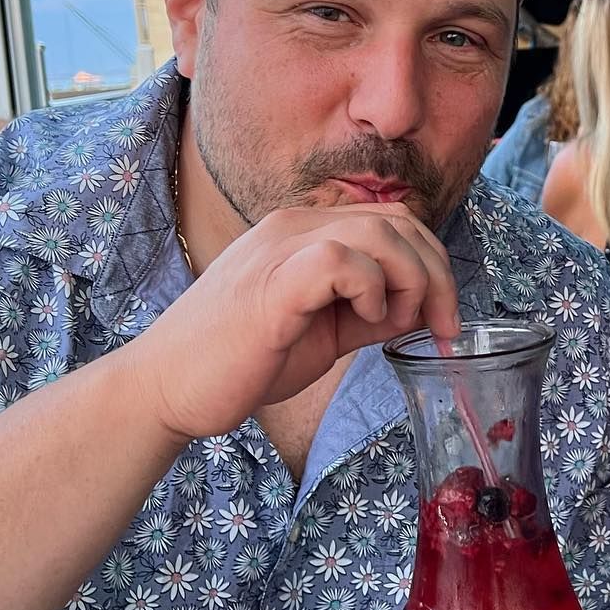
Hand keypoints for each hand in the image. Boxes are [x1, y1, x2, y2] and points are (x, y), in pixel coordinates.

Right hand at [125, 203, 459, 442]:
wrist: (166, 389)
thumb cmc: (237, 362)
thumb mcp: (321, 331)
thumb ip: (367, 312)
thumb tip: (419, 309)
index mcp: (304, 233)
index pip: (394, 220)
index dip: (433, 263)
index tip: (443, 318)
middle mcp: (293, 227)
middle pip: (399, 221)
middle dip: (437, 274)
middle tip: (443, 327)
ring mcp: (280, 250)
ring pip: (381, 232)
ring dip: (410, 282)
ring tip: (394, 325)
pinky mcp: (273, 284)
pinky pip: (343, 260)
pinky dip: (371, 290)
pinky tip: (363, 322)